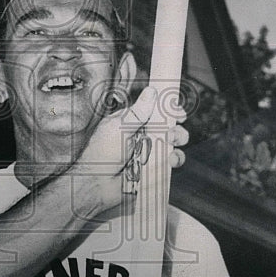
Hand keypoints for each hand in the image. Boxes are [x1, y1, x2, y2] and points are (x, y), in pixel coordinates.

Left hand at [71, 88, 187, 211]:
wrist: (96, 184)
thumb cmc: (101, 154)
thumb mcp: (119, 128)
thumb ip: (138, 112)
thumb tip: (151, 91)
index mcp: (131, 121)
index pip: (154, 111)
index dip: (169, 111)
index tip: (179, 113)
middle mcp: (141, 135)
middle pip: (167, 128)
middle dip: (175, 129)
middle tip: (174, 134)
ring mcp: (147, 152)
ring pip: (171, 145)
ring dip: (177, 144)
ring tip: (173, 147)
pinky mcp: (151, 168)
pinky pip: (168, 162)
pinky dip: (174, 160)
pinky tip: (171, 161)